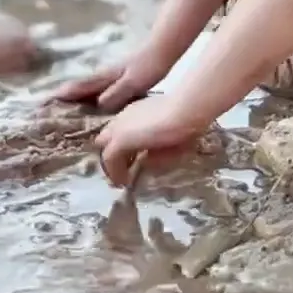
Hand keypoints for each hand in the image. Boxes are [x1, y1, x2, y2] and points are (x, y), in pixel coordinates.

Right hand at [50, 49, 170, 111]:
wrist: (161, 49)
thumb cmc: (148, 65)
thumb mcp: (134, 81)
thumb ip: (117, 92)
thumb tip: (98, 105)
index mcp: (105, 77)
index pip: (79, 87)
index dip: (63, 95)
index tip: (45, 102)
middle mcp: (104, 76)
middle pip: (80, 87)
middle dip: (64, 95)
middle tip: (47, 106)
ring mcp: (111, 75)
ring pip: (89, 88)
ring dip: (76, 96)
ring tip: (65, 108)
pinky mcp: (120, 77)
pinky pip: (100, 89)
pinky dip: (91, 95)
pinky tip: (95, 103)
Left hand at [94, 93, 210, 185]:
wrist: (185, 110)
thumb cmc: (187, 120)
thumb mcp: (171, 137)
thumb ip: (156, 149)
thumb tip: (146, 161)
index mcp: (136, 112)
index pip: (119, 129)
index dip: (123, 146)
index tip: (130, 159)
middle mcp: (123, 117)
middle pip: (105, 137)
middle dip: (112, 154)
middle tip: (123, 170)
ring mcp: (119, 127)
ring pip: (105, 149)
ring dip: (113, 165)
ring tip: (121, 180)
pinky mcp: (119, 140)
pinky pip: (110, 160)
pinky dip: (115, 171)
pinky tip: (124, 181)